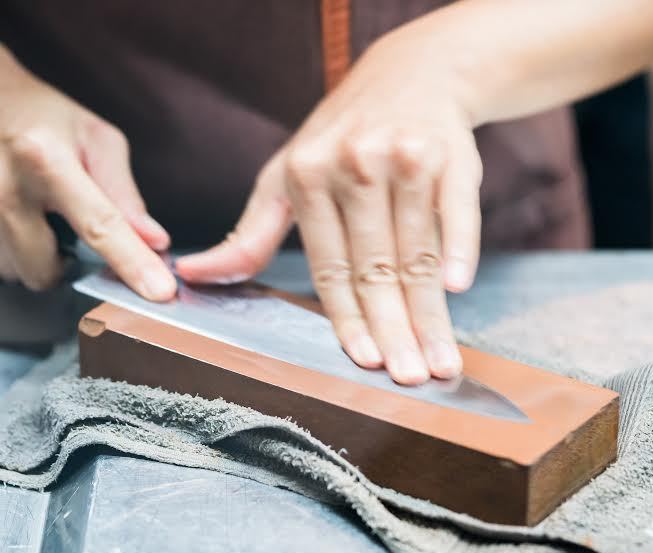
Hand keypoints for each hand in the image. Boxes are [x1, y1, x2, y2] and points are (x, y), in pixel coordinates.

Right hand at [0, 47, 174, 298]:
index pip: (98, 226)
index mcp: (45, 159)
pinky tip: (2, 209)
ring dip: (33, 254)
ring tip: (30, 210)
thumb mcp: (93, 136)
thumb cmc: (32, 112)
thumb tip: (153, 240)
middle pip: (48, 270)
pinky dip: (5, 245)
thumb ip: (124, 193)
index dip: (132, 263)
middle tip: (64, 226)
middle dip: (65, 262)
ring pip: (17, 271)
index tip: (159, 291)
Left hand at [178, 23, 480, 384]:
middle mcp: (353, 164)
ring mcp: (403, 156)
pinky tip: (457, 288)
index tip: (365, 362)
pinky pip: (455, 210)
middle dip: (393, 330)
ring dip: (429, 313)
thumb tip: (195, 274)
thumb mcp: (287, 175)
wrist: (411, 73)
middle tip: (406, 378)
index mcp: (307, 175)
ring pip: (415, 251)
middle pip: (374, 267)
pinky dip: (457, 248)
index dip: (347, 319)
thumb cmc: (342, 137)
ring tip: (439, 360)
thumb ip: (251, 232)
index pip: (328, 266)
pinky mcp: (449, 153)